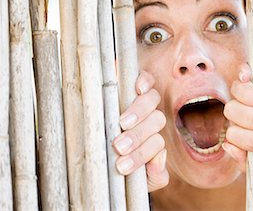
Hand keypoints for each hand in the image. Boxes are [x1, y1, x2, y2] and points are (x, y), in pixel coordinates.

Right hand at [112, 71, 168, 191]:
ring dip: (139, 111)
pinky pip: (147, 78)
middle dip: (138, 136)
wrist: (92, 141)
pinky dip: (145, 82)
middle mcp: (151, 119)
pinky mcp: (136, 82)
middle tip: (118, 146)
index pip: (156, 144)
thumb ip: (153, 175)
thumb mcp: (131, 175)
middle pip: (156, 121)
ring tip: (122, 123)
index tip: (121, 166)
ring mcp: (145, 99)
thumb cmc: (111, 158)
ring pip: (152, 101)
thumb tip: (160, 159)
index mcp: (152, 140)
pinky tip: (138, 89)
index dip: (142, 154)